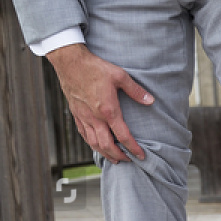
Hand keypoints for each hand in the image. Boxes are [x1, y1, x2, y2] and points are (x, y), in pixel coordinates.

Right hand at [46, 44, 152, 163]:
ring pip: (93, 142)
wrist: (69, 61)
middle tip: (129, 160)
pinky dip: (91, 143)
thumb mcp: (120, 75)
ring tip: (114, 158)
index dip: (133, 149)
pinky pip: (83, 133)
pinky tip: (97, 145)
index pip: (123, 136)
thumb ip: (136, 90)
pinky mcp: (75, 113)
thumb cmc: (94, 67)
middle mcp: (94, 117)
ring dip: (105, 153)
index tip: (141, 156)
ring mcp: (83, 116)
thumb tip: (150, 100)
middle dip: (119, 156)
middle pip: (106, 145)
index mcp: (108, 110)